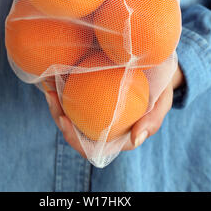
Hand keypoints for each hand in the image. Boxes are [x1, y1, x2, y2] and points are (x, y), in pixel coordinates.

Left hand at [45, 65, 184, 157]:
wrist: (157, 63)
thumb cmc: (161, 87)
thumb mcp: (163, 102)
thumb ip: (152, 121)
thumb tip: (135, 140)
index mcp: (114, 135)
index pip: (89, 147)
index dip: (74, 139)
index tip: (64, 121)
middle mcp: (100, 124)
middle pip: (73, 128)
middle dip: (57, 116)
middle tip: (51, 97)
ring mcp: (93, 107)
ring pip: (69, 110)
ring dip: (55, 100)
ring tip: (47, 83)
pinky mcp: (89, 89)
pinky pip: (72, 90)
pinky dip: (61, 84)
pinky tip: (54, 72)